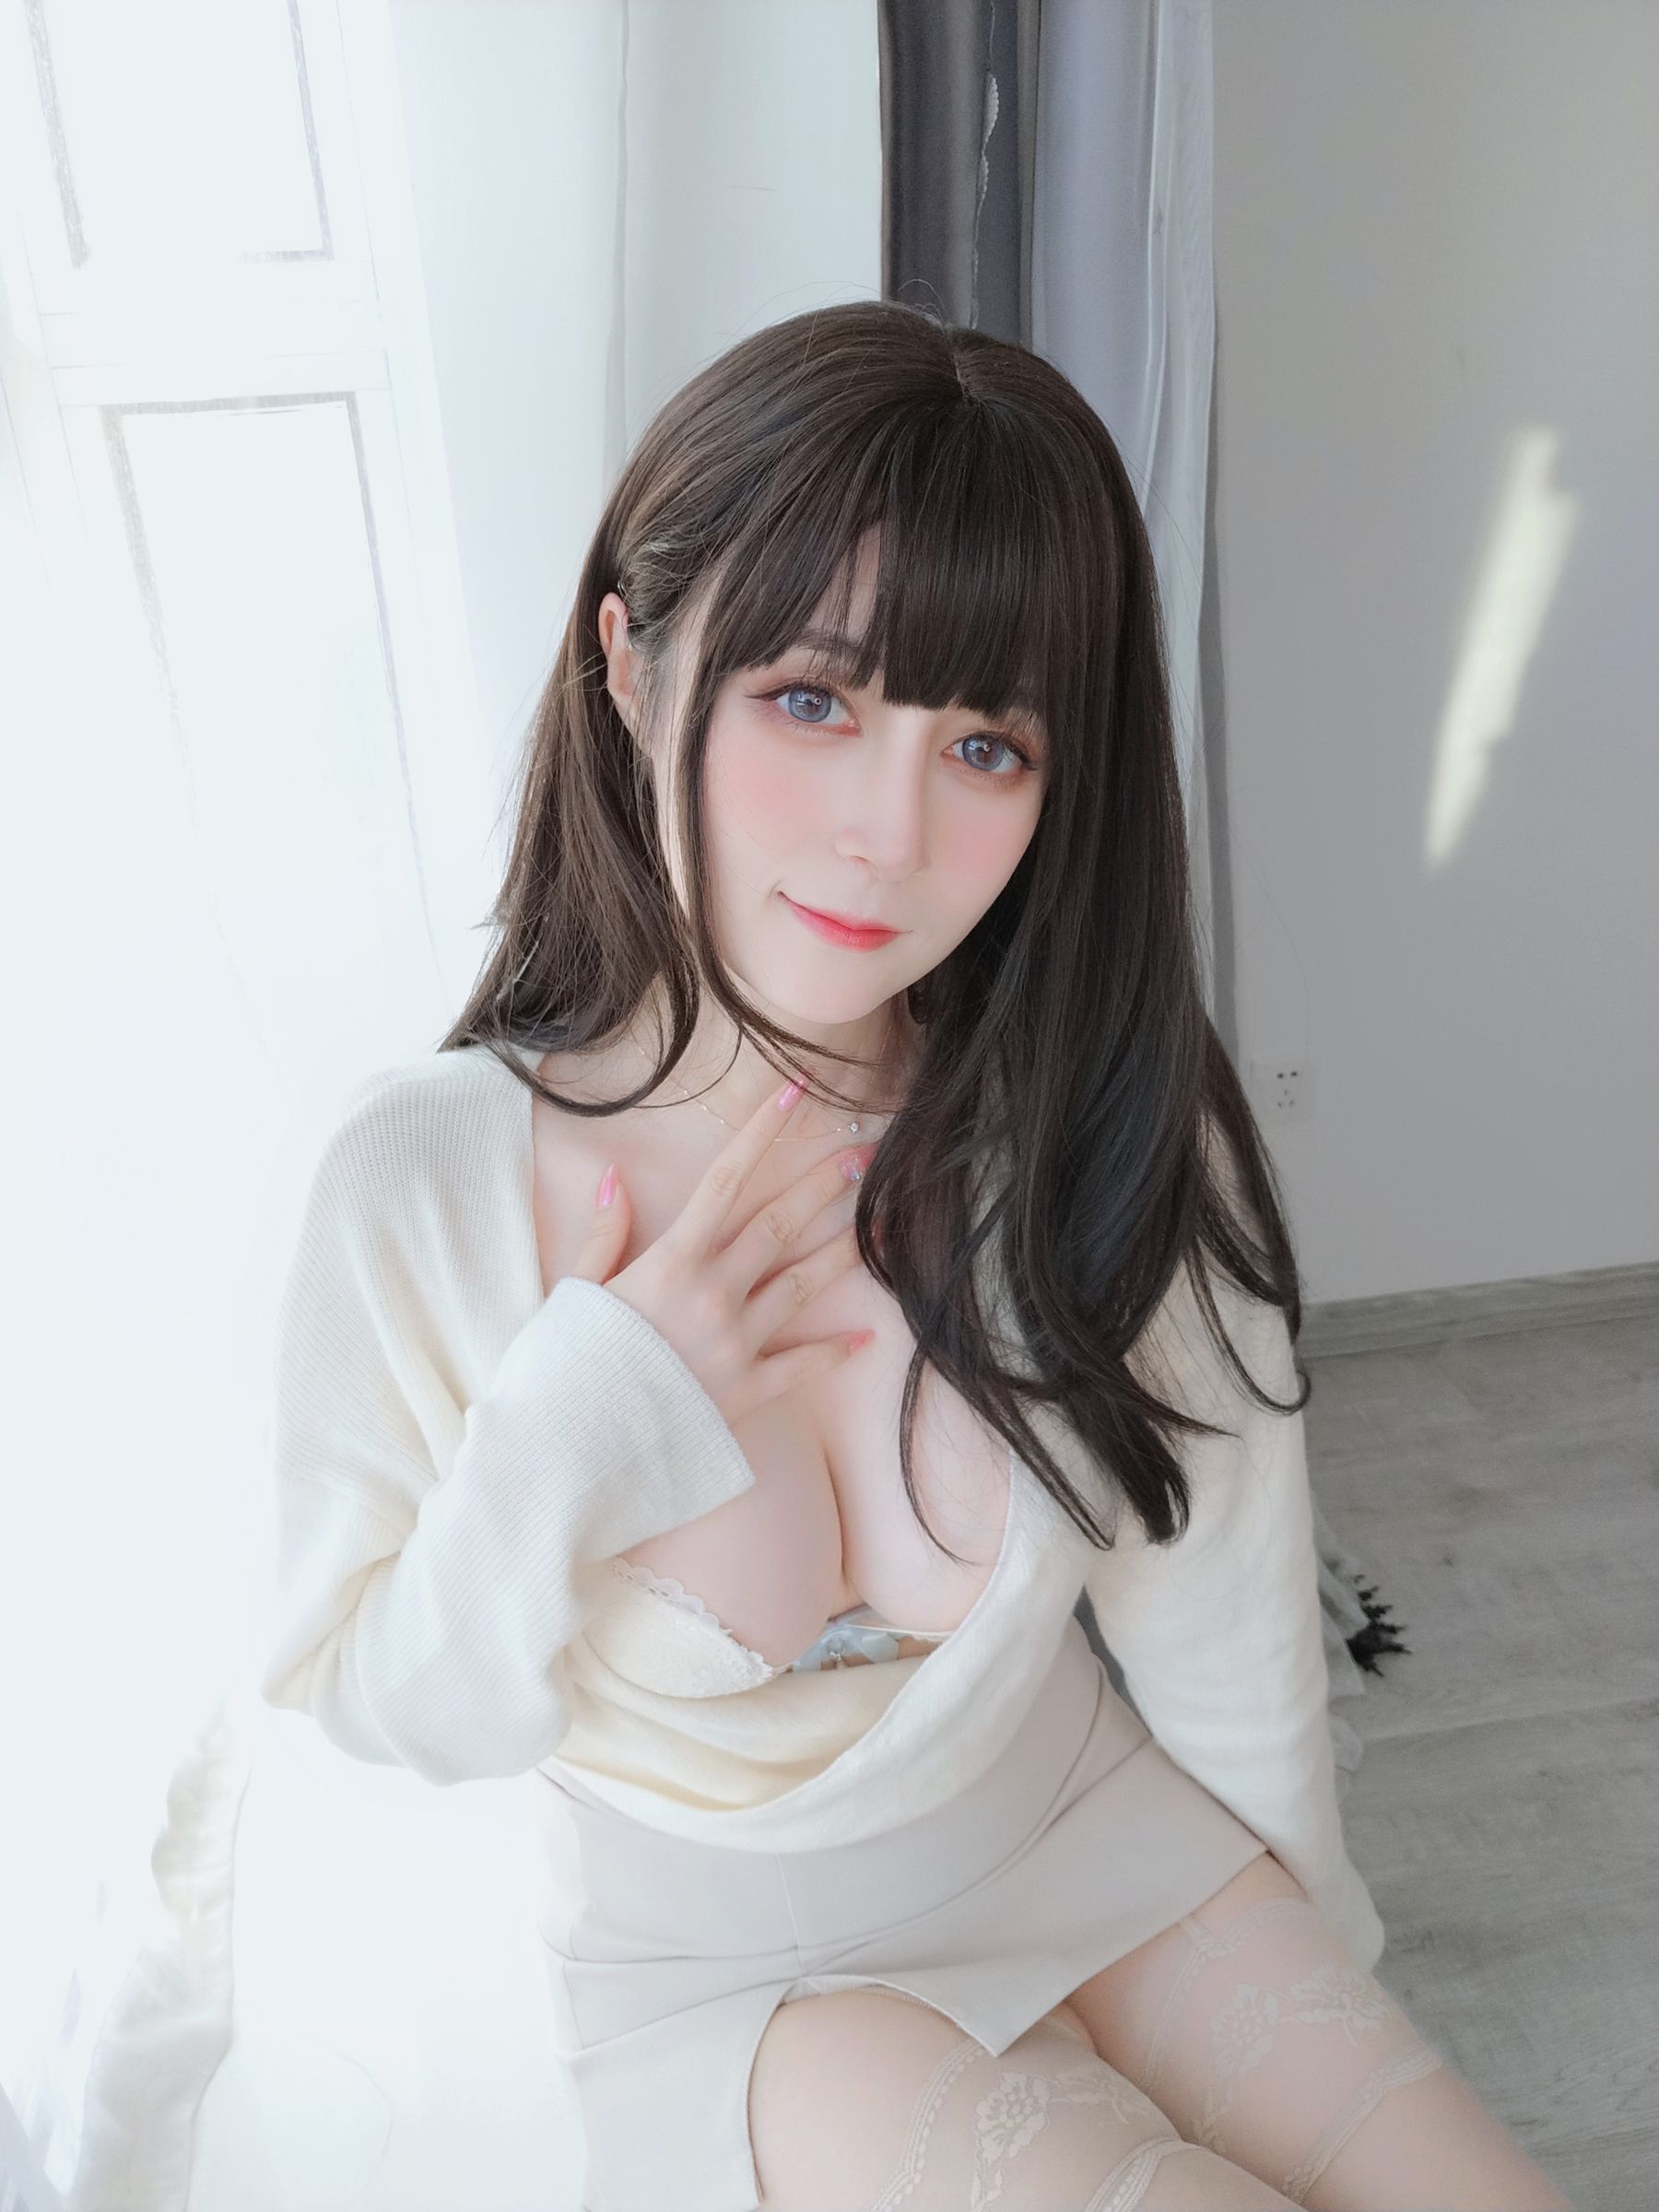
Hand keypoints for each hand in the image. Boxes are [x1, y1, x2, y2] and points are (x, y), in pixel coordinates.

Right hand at [564, 1076, 877, 1423]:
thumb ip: (603, 1234)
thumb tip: (613, 1176)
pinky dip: (835, 1351)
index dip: (763, 1132)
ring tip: (884, 1223)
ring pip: (804, 1284)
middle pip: (780, 1225)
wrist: (571, 1447)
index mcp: (671, 1261)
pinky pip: (801, 1366)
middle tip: (865, 1154)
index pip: (727, 1181)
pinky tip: (866, 1336)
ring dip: (846, 1249)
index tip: (796, 1093)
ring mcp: (736, 1343)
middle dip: (824, 1185)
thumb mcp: (574, 1289)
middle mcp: (713, 1294)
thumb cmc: (564, 1365)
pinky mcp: (746, 1391)